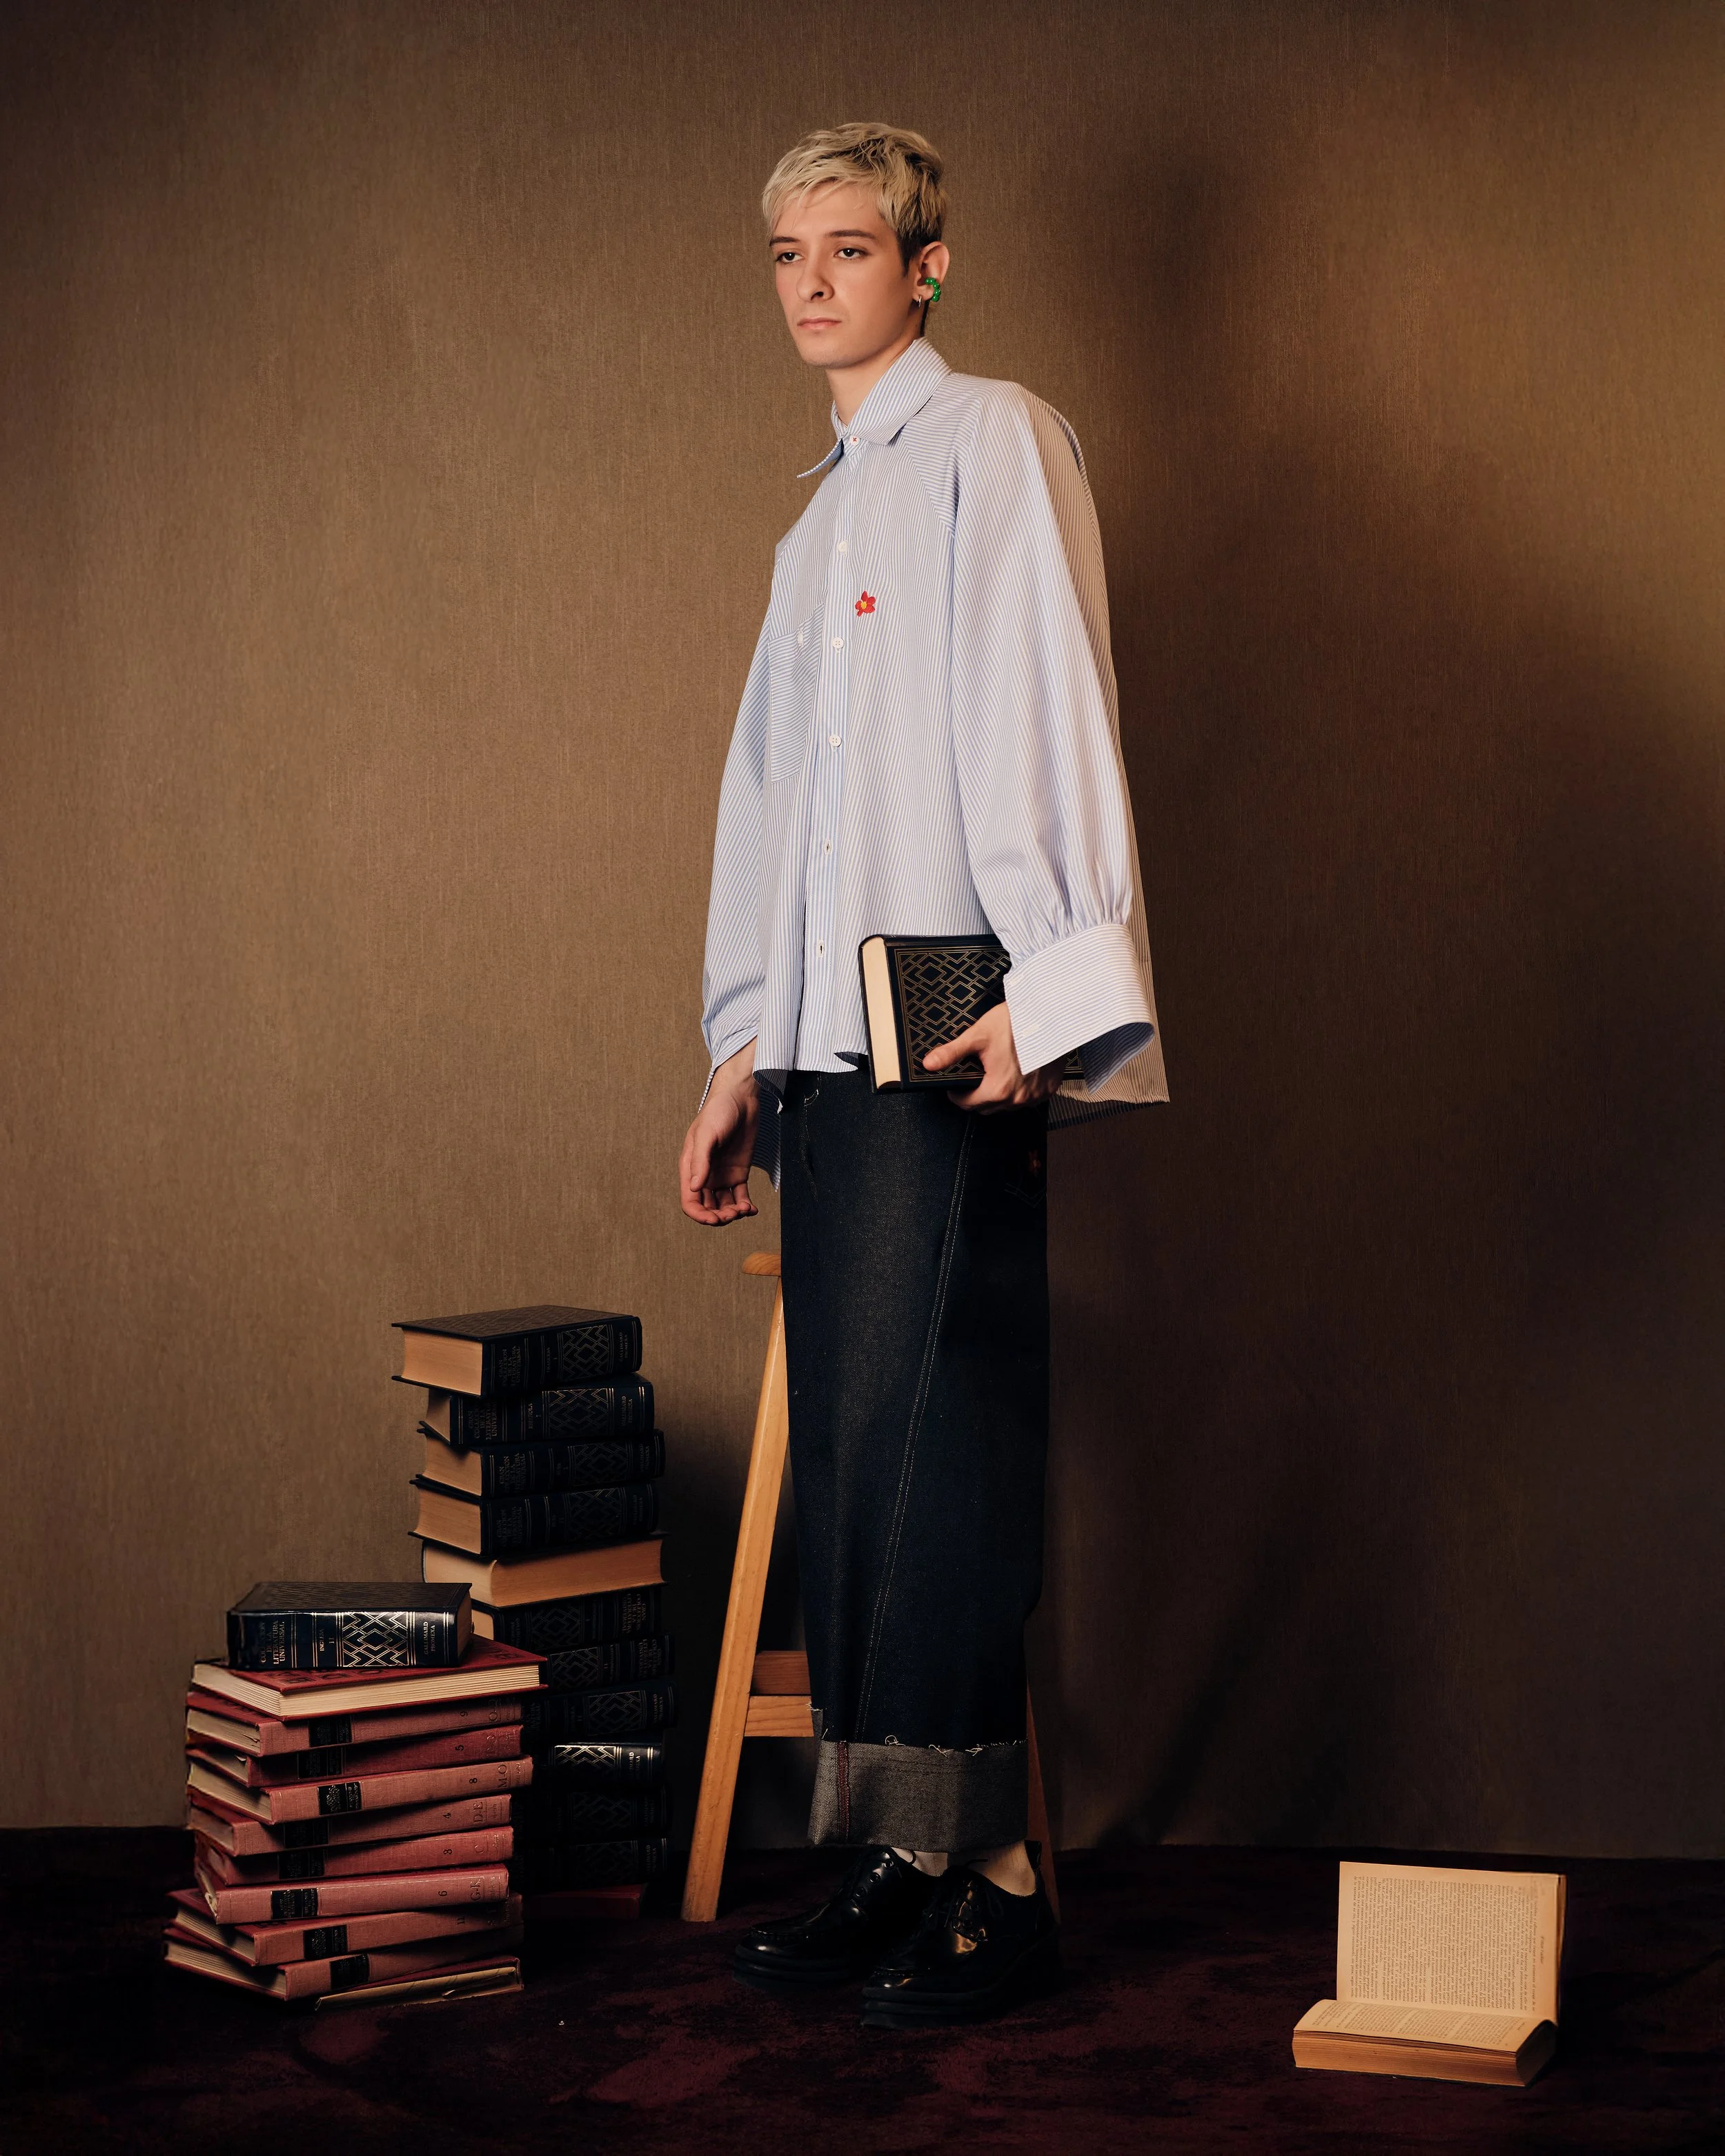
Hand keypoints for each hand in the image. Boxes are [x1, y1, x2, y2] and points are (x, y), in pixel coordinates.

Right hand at [680, 1041, 760, 1223]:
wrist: (741, 1097)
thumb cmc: (719, 1111)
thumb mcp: (707, 1135)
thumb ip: (700, 1162)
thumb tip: (694, 1188)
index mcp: (691, 1168)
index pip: (690, 1201)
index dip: (700, 1215)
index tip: (715, 1219)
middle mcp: (705, 1175)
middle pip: (707, 1207)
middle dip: (719, 1217)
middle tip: (733, 1213)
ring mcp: (722, 1175)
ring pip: (724, 1205)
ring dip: (732, 1214)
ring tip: (744, 1210)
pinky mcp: (739, 1173)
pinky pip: (740, 1196)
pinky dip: (745, 1206)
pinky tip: (752, 1209)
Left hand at [921, 1001, 1066, 1112]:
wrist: (1050, 1016)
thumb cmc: (1015, 1023)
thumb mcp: (977, 1036)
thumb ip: (952, 1053)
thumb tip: (928, 1064)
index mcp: (997, 1089)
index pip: (967, 1104)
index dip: (956, 1094)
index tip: (955, 1084)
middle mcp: (1018, 1099)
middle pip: (987, 1108)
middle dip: (976, 1096)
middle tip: (974, 1076)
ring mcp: (1035, 1096)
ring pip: (1007, 1106)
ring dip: (998, 1095)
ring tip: (994, 1073)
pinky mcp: (1048, 1090)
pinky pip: (1027, 1099)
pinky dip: (1019, 1091)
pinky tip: (1016, 1073)